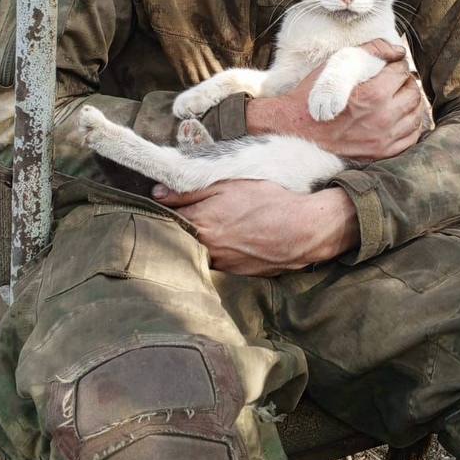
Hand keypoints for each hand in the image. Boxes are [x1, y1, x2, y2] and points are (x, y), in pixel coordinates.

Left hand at [152, 180, 358, 275]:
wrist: (302, 230)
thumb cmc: (268, 201)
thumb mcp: (229, 186)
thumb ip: (191, 191)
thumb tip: (158, 194)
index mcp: (200, 222)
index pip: (166, 220)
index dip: (163, 212)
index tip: (162, 207)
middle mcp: (205, 248)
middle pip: (178, 241)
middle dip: (176, 231)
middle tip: (182, 219)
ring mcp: (220, 264)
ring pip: (197, 255)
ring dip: (196, 245)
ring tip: (210, 232)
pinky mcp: (235, 274)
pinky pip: (216, 264)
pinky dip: (216, 255)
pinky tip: (228, 243)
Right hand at [248, 39, 423, 161]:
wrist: (295, 132)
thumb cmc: (314, 97)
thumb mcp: (336, 65)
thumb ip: (370, 50)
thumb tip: (397, 49)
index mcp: (374, 94)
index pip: (401, 72)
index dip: (396, 65)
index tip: (390, 66)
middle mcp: (383, 118)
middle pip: (412, 93)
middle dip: (406, 83)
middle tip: (396, 81)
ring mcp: (383, 139)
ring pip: (415, 116)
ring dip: (410, 103)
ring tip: (399, 98)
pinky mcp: (380, 153)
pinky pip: (410, 138)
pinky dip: (409, 126)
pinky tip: (399, 118)